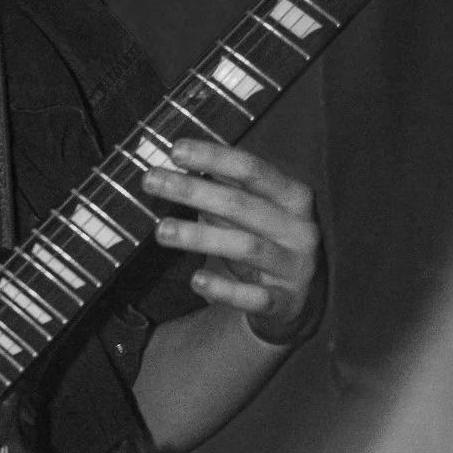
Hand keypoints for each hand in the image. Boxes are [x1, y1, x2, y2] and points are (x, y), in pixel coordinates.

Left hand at [141, 140, 324, 344]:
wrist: (301, 298)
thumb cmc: (268, 240)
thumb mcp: (255, 210)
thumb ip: (227, 186)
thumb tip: (183, 154)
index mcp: (293, 197)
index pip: (252, 170)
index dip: (214, 157)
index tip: (175, 150)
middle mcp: (298, 229)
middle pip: (241, 204)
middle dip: (193, 190)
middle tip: (151, 180)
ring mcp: (294, 267)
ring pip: (246, 247)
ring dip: (200, 237)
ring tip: (161, 230)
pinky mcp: (284, 302)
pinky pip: (254, 297)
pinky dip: (225, 290)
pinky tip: (196, 280)